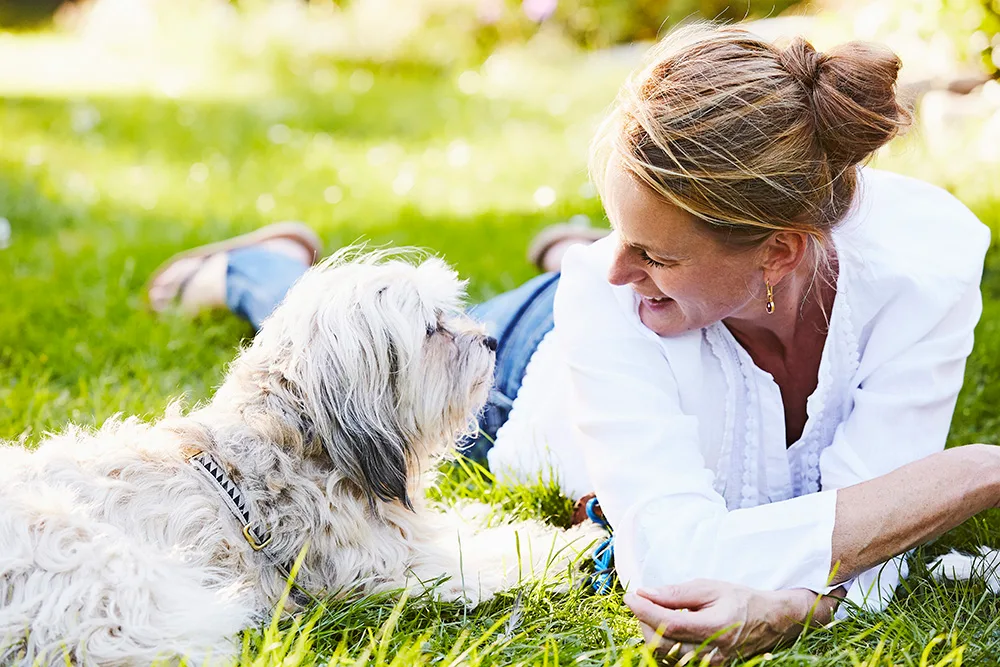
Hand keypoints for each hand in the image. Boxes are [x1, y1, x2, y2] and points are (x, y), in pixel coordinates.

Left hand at [624, 579, 838, 664]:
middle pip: (662, 643)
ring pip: (665, 655)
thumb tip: (646, 593)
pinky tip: (665, 626)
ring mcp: (710, 664)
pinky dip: (662, 643)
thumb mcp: (710, 587)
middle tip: (641, 600)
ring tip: (653, 611)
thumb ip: (676, 593)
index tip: (631, 596)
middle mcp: (712, 652)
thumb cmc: (740, 600)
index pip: (669, 624)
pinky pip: (673, 661)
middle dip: (644, 621)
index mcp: (715, 627)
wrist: (769, 621)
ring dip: (651, 632)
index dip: (645, 610)